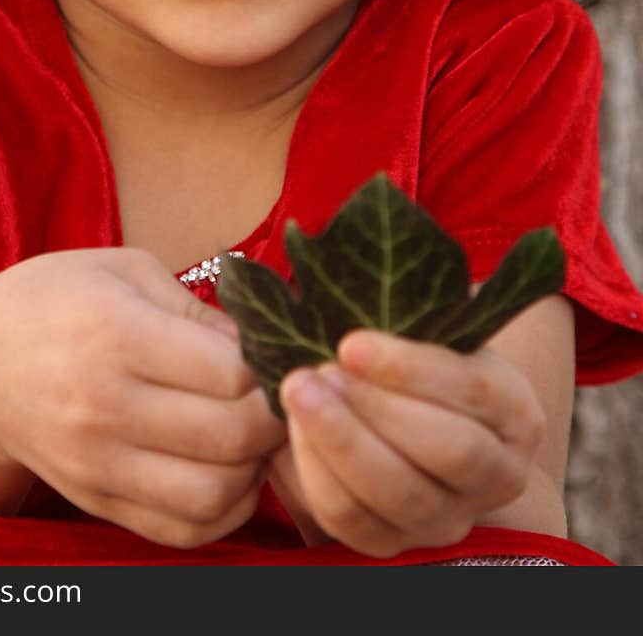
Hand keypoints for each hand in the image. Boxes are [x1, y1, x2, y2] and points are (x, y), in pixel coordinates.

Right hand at [0, 248, 285, 547]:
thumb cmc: (53, 300)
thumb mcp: (122, 268)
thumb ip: (195, 306)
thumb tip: (259, 346)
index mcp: (114, 333)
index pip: (230, 372)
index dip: (269, 364)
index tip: (270, 351)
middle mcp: (103, 406)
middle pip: (232, 436)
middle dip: (275, 418)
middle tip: (278, 396)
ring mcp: (97, 464)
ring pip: (214, 495)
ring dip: (254, 470)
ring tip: (252, 435)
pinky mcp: (96, 502)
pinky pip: (183, 530)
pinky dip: (224, 510)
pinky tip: (226, 471)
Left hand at [270, 329, 544, 556]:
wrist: (421, 423)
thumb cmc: (416, 357)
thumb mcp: (428, 330)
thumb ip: (401, 309)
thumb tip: (336, 260)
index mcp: (515, 411)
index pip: (472, 391)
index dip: (411, 368)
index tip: (350, 340)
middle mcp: (496, 474)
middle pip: (445, 451)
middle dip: (373, 409)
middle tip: (314, 370)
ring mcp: (449, 517)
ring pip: (398, 494)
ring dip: (339, 442)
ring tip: (297, 393)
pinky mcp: (397, 545)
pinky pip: (353, 521)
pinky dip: (316, 474)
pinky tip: (290, 430)